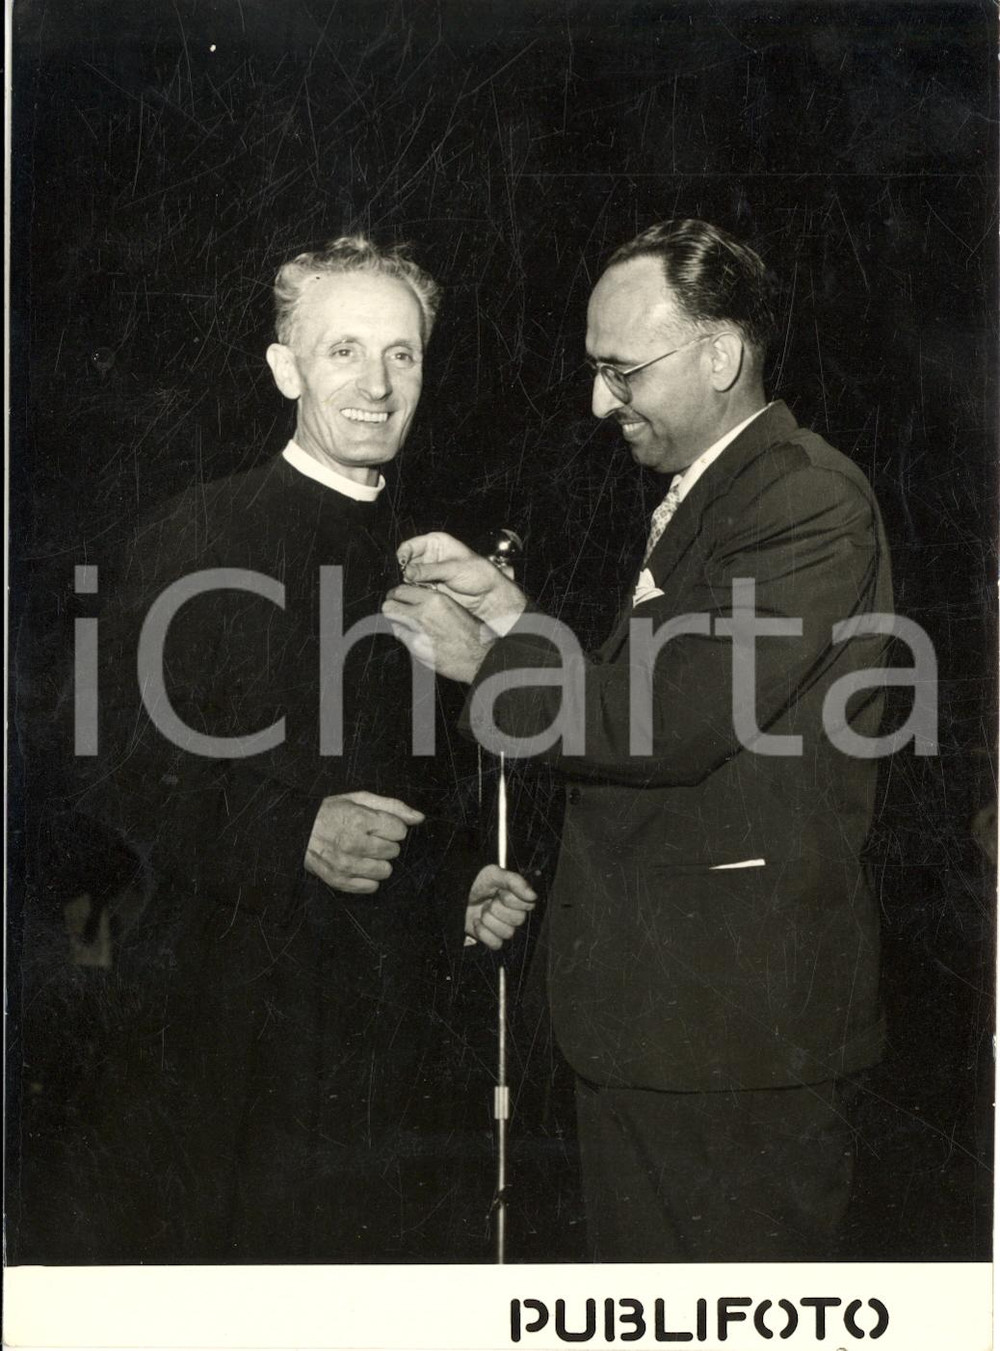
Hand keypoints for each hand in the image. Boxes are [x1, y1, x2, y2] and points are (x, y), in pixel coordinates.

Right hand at [305, 791, 423, 893]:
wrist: (298, 829)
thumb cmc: (332, 812)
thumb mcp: (360, 799)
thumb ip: (393, 807)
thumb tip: (419, 818)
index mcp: (359, 819)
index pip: (399, 831)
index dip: (392, 827)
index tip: (380, 825)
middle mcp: (352, 843)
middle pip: (393, 851)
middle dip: (386, 843)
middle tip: (370, 838)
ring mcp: (344, 864)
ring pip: (385, 871)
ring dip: (379, 862)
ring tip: (365, 852)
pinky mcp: (338, 880)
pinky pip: (370, 887)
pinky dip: (369, 878)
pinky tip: (360, 866)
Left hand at [382, 584, 493, 682]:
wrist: (479, 657)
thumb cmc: (471, 632)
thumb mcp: (453, 606)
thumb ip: (432, 601)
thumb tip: (414, 598)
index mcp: (435, 600)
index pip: (401, 590)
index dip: (397, 595)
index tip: (397, 597)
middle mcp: (423, 614)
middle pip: (389, 605)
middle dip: (391, 607)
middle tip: (396, 610)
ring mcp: (417, 632)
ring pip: (392, 623)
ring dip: (398, 623)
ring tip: (410, 626)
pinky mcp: (415, 649)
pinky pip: (402, 639)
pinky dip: (407, 638)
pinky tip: (419, 639)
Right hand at [396, 532, 526, 630]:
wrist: (487, 593)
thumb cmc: (477, 574)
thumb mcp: (453, 568)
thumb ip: (429, 570)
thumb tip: (407, 571)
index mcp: (436, 543)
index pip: (411, 545)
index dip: (404, 553)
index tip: (402, 563)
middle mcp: (430, 556)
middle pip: (407, 561)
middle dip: (406, 570)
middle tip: (410, 578)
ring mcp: (429, 572)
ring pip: (409, 576)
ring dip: (411, 582)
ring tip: (421, 587)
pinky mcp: (430, 586)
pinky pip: (416, 588)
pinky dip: (417, 591)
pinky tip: (425, 592)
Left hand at [464, 864, 536, 949]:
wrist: (457, 896)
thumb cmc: (476, 884)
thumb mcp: (493, 874)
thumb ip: (515, 881)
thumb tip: (532, 895)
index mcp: (518, 897)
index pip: (529, 904)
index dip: (512, 899)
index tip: (501, 892)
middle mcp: (514, 913)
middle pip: (518, 920)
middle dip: (497, 909)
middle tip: (489, 901)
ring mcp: (504, 927)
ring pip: (508, 933)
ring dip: (489, 920)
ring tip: (482, 910)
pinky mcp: (494, 939)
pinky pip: (496, 943)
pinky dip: (483, 932)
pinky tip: (477, 922)